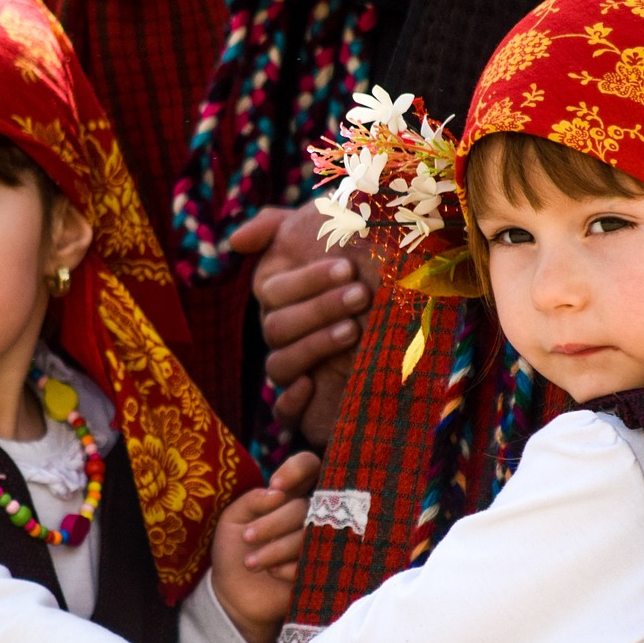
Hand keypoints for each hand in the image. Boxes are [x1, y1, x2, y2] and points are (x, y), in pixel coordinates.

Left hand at [210, 452, 320, 642]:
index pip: (309, 466)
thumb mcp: (233, 519)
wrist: (234, 595)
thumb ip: (253, 500)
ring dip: (277, 548)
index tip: (277, 486)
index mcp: (289, 494)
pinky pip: (314, 562)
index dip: (298, 470)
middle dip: (274, 522)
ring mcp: (320, 540)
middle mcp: (309, 512)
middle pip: (306, 506)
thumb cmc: (234, 549)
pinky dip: (290, 567)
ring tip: (251, 563)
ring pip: (310, 535)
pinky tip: (273, 574)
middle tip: (247, 538)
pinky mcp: (322, 568)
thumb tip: (278, 493)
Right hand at [230, 205, 377, 447]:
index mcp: (280, 298)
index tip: (349, 268)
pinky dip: (291, 403)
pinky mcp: (310, 407)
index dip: (308, 281)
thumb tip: (234, 243)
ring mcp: (295, 370)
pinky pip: (282, 414)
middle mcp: (283, 333)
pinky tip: (310, 385)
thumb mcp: (325, 232)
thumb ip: (275, 228)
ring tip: (353, 331)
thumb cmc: (365, 262)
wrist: (408, 304)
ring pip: (280, 365)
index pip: (273, 292)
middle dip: (319, 309)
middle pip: (277, 328)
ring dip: (314, 346)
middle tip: (362, 295)